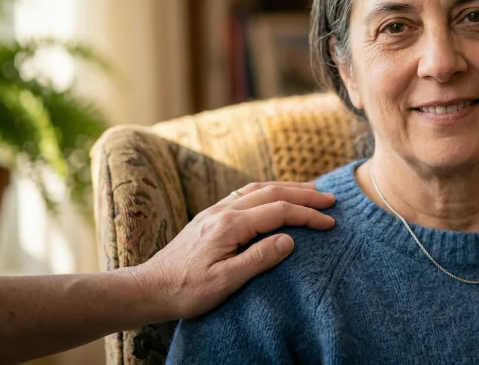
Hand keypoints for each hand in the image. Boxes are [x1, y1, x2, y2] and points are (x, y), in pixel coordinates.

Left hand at [129, 182, 335, 319]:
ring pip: (258, 189)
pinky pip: (246, 194)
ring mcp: (215, 211)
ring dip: (287, 187)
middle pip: (272, 192)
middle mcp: (223, 210)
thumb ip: (259, 258)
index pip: (279, 211)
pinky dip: (269, 190)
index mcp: (230, 224)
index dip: (308, 214)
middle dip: (304, 193)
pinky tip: (275, 195)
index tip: (330, 222)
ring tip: (311, 190)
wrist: (147, 288)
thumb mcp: (224, 282)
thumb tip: (290, 240)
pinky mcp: (210, 216)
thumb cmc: (186, 290)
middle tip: (330, 198)